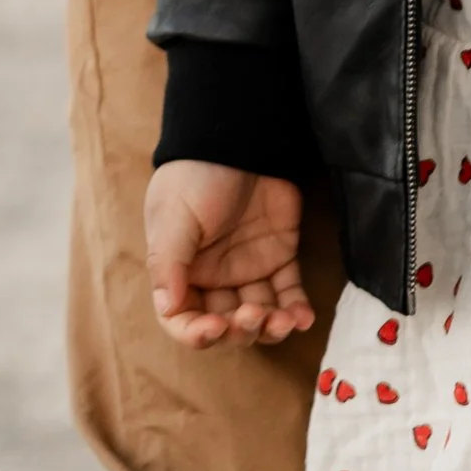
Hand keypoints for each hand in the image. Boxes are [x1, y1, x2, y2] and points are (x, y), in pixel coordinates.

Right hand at [144, 160, 312, 348]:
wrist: (235, 136)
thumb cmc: (194, 177)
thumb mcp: (173, 218)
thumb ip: (169, 264)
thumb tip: (168, 308)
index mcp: (182, 273)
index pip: (183, 319)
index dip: (197, 333)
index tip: (215, 327)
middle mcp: (214, 278)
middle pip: (226, 324)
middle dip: (240, 330)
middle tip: (253, 316)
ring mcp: (248, 268)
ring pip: (260, 315)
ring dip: (271, 327)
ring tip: (284, 321)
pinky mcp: (280, 255)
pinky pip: (288, 291)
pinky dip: (296, 309)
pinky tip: (303, 318)